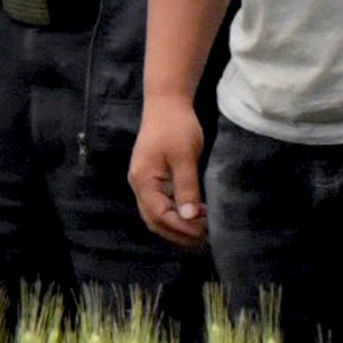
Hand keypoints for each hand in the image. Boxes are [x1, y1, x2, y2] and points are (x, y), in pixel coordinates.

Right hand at [130, 99, 209, 251]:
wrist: (167, 103)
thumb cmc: (176, 126)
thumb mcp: (184, 156)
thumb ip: (186, 187)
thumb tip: (191, 216)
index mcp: (143, 181)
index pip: (159, 215)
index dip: (181, 227)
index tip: (204, 232)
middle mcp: (139, 186)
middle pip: (154, 220)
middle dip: (178, 233)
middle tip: (204, 239)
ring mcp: (144, 183)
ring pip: (156, 216)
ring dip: (177, 227)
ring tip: (201, 232)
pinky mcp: (152, 179)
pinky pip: (160, 206)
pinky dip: (175, 216)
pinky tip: (195, 217)